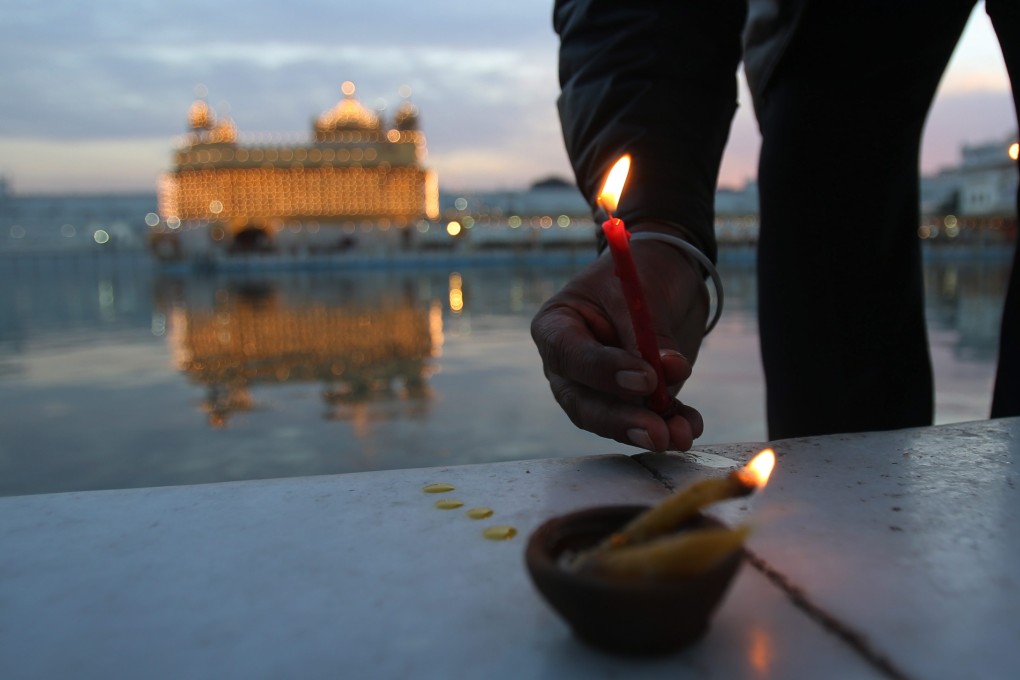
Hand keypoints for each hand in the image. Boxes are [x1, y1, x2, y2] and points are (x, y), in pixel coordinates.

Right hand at [531, 226, 709, 450]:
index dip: (603, 372)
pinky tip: (690, 425)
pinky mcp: (630, 400)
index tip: (646, 379)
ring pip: (612, 420)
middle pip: (583, 403)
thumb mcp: (642, 290)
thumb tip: (670, 370)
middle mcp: (569, 365)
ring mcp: (597, 388)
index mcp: (556, 326)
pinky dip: (669, 424)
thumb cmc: (642, 271)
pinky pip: (644, 420)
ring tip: (682, 434)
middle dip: (622, 420)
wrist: (666, 276)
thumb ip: (651, 332)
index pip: (570, 356)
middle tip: (657, 432)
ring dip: (648, 429)